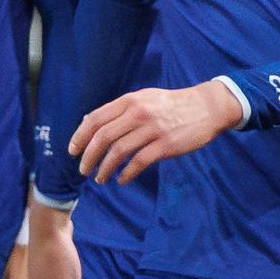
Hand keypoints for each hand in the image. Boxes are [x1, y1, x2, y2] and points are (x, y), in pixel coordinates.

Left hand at [72, 81, 241, 184]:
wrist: (207, 107)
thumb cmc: (172, 104)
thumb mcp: (144, 98)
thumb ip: (120, 110)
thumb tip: (91, 123)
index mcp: (129, 101)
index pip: (96, 118)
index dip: (80, 136)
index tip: (73, 150)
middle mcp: (138, 113)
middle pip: (103, 136)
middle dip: (89, 156)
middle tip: (83, 170)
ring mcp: (152, 129)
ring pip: (118, 151)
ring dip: (105, 168)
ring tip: (100, 179)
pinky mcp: (166, 145)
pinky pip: (139, 162)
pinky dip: (126, 173)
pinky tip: (121, 180)